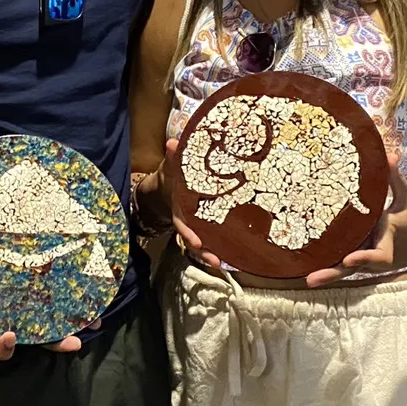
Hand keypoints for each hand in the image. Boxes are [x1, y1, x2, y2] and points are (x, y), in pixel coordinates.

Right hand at [0, 265, 98, 359]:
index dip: (2, 347)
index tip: (10, 336)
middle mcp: (6, 309)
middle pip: (32, 335)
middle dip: (53, 342)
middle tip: (71, 343)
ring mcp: (23, 292)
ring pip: (50, 314)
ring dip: (72, 321)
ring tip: (92, 322)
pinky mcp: (34, 271)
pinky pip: (55, 285)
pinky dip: (74, 292)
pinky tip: (92, 292)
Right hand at [138, 139, 221, 268]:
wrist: (171, 182)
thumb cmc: (173, 174)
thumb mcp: (170, 165)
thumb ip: (173, 157)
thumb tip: (173, 142)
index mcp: (179, 208)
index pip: (181, 223)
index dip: (188, 233)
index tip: (197, 242)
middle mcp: (188, 219)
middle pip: (194, 239)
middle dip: (203, 252)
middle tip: (216, 261)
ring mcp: (198, 222)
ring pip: (204, 241)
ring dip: (212, 253)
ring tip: (224, 263)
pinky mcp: (208, 221)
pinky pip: (214, 234)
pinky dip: (222, 243)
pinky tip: (236, 252)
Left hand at [304, 155, 406, 287]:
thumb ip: (395, 178)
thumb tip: (390, 154)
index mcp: (388, 237)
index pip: (377, 253)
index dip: (364, 257)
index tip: (348, 258)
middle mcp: (376, 251)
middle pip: (353, 266)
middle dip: (333, 272)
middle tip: (311, 279)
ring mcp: (370, 259)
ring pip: (347, 269)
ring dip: (328, 274)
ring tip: (308, 279)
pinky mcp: (366, 261)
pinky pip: (346, 266)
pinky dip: (331, 268)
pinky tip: (310, 271)